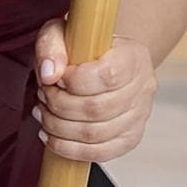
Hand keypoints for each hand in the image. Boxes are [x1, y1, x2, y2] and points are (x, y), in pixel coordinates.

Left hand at [31, 21, 154, 163]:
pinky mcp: (130, 138)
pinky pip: (101, 153)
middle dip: (59, 106)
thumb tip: (49, 74)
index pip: (107, 76)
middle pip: (97, 109)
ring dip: (59, 128)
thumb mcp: (62, 32)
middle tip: (43, 95)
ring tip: (43, 113)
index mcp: (133, 56)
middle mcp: (143, 87)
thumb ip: (51, 46)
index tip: (56, 78)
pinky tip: (51, 136)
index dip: (73, 81)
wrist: (104, 60)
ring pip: (96, 134)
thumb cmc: (83, 46)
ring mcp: (140, 116)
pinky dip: (69, 149)